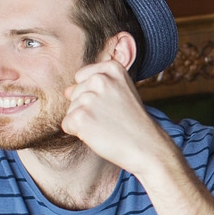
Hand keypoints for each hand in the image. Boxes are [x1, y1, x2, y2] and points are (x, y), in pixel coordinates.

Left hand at [62, 59, 169, 176]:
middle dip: (88, 108)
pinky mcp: (80, 117)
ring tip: (107, 125)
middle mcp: (100, 78)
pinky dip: (78, 133)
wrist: (147, 147)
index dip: (94, 95)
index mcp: (112, 67)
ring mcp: (89, 98)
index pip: (82, 77)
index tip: (113, 104)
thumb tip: (66, 91)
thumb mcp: (122, 91)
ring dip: (84, 121)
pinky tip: (98, 134)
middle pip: (75, 93)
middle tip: (111, 117)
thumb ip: (95, 85)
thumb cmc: (133, 122)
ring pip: (71, 109)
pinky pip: (67, 124)